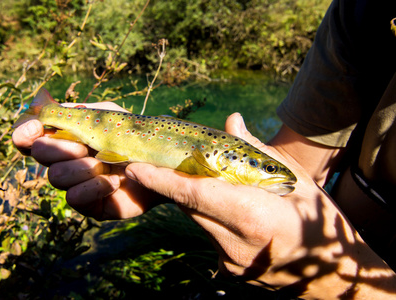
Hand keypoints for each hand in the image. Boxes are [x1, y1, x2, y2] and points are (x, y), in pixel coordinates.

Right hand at [12, 101, 167, 219]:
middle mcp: (67, 161)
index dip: (25, 132)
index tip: (33, 129)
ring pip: (56, 177)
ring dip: (82, 167)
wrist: (162, 163)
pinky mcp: (90, 205)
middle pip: (39, 154)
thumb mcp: (106, 117)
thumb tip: (40, 108)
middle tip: (84, 146)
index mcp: (67, 137)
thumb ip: (75, 112)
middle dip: (60, 147)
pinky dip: (94, 187)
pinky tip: (114, 181)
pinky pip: (74, 198)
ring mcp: (77, 184)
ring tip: (106, 163)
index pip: (31, 136)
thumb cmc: (134, 137)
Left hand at [124, 114, 395, 297]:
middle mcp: (234, 242)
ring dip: (191, 198)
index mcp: (252, 216)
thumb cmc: (318, 221)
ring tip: (196, 177)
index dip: (160, 179)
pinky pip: (207, 233)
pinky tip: (220, 204)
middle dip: (170, 183)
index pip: (193, 193)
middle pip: (188, 205)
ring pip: (196, 220)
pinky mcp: (228, 269)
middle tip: (154, 161)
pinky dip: (206, 215)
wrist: (332, 274)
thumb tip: (231, 121)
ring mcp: (229, 260)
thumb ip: (255, 150)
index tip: (135, 167)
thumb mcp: (293, 179)